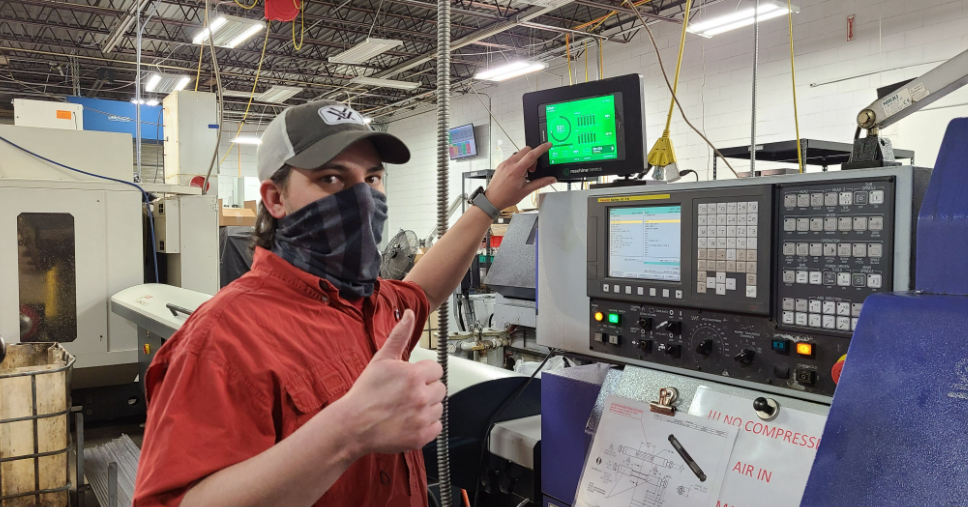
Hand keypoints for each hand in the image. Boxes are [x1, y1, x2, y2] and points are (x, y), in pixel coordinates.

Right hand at [332, 310, 444, 456]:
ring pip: (439, 407)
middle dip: (427, 389)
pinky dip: (426, 425)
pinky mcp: (421, 436)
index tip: (411, 379)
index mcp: (414, 375)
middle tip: (407, 394)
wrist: (352, 425)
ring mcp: (422, 418)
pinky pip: (436, 427)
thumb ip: (399, 336)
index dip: (424, 373)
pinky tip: (409, 421)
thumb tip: (410, 314)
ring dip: (427, 407)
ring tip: (406, 408)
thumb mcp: (381, 359)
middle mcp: (421, 396)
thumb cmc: (365, 393)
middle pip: (440, 388)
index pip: (437, 369)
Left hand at [484, 143, 557, 209]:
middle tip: (532, 169)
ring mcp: (504, 163)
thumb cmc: (506, 197)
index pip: (532, 155)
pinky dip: (518, 162)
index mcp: (516, 170)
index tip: (548, 145)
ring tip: (524, 173)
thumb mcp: (526, 191)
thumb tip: (551, 179)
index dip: (542, 148)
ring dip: (525, 159)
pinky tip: (518, 173)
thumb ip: (540, 183)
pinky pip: (512, 158)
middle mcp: (509, 164)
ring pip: (519, 153)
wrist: (492, 200)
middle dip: (533, 156)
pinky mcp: (501, 164)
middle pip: (526, 150)